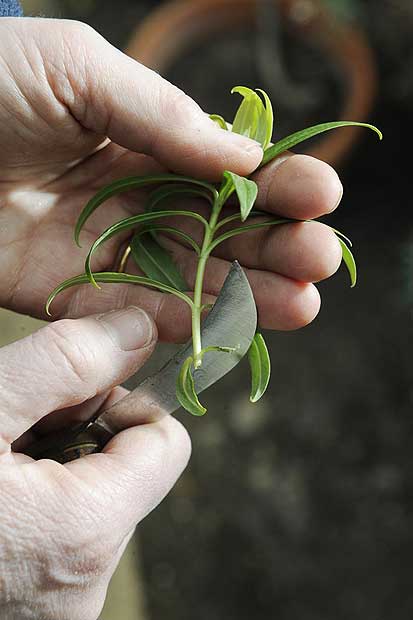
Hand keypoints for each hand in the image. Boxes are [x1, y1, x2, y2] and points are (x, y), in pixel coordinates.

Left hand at [0, 18, 342, 340]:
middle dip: (275, 244)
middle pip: (219, 229)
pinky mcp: (68, 293)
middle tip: (320, 259)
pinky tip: (228, 324)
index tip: (320, 197)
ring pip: (190, 277)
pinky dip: (181, 321)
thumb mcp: (79, 70)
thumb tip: (243, 154)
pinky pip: (134, 312)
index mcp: (142, 138)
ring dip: (248, 293)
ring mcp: (105, 248)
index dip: (275, 182)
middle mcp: (133, 197)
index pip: (224, 168)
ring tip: (303, 304)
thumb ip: (162, 114)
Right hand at [0, 306, 190, 619]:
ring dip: (52, 467)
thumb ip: (63, 363)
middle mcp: (84, 583)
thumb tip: (137, 330)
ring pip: (93, 501)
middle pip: (127, 470)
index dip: (125, 402)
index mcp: (85, 531)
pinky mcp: (36, 610)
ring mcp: (59, 605)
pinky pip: (63, 536)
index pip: (166, 441)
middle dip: (80, 433)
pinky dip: (36, 505)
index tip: (73, 393)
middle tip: (14, 432)